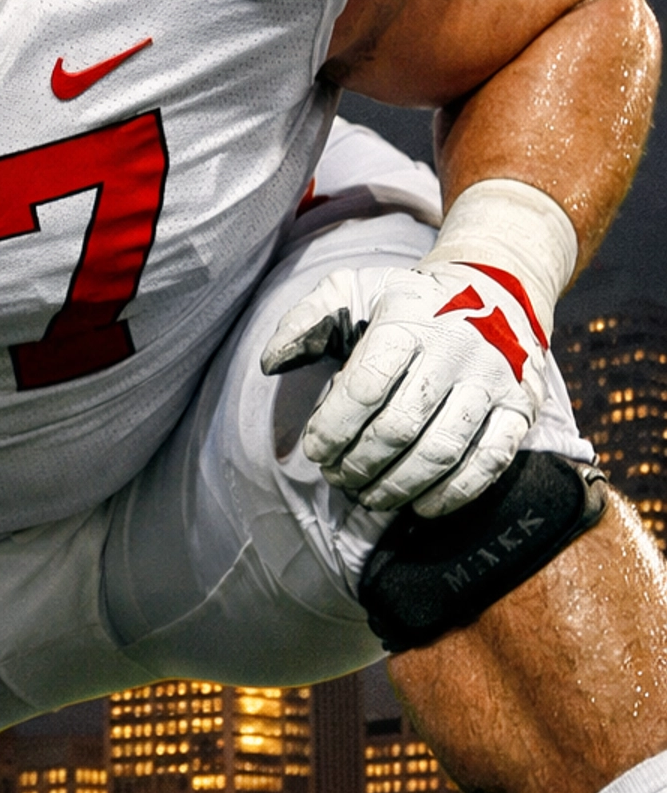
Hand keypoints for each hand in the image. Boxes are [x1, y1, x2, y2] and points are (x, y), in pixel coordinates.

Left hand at [261, 259, 549, 515]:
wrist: (493, 287)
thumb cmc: (405, 301)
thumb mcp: (350, 292)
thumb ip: (304, 322)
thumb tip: (270, 364)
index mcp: (407, 317)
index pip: (365, 388)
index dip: (333, 428)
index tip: (315, 450)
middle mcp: (456, 347)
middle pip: (399, 427)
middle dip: (359, 463)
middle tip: (338, 478)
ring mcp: (494, 379)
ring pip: (441, 450)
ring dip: (398, 486)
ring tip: (370, 496)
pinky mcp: (522, 406)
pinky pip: (489, 462)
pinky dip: (453, 493)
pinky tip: (420, 506)